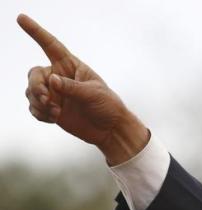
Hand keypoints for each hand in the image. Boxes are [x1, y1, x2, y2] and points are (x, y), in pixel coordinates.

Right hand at [18, 14, 148, 164]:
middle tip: (46, 99)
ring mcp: (54, 94)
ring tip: (56, 113)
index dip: (36, 32)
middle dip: (36, 87)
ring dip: (39, 103)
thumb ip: (71, 87)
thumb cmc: (108, 106)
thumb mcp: (93, 94)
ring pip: (31, 92)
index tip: (21, 18)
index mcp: (71, 66)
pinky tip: (54, 118)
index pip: (51, 45)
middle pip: (34, 74)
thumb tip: (51, 80)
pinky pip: (34, 108)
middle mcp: (59, 77)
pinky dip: (40, 114)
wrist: (110, 129)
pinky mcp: (51, 109)